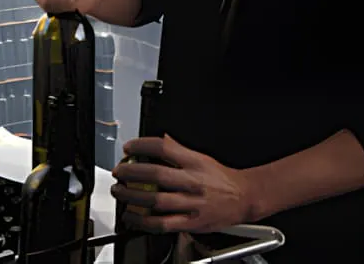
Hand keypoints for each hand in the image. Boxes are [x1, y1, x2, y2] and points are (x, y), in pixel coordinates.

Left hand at [111, 135, 253, 233]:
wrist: (243, 197)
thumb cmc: (222, 178)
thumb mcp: (202, 157)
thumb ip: (180, 150)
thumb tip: (162, 140)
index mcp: (195, 162)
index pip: (164, 148)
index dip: (142, 146)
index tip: (129, 147)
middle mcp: (193, 181)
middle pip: (156, 175)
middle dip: (131, 172)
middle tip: (119, 172)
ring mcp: (191, 203)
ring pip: (155, 200)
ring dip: (132, 197)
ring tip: (120, 192)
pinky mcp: (191, 222)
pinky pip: (162, 223)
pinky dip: (143, 221)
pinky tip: (133, 217)